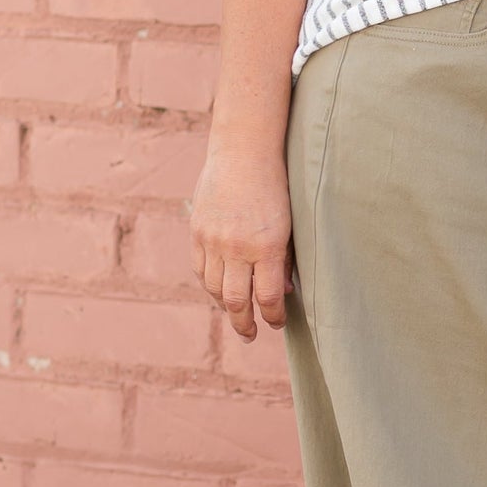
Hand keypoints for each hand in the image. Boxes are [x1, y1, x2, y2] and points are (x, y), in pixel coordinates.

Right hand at [190, 148, 292, 341]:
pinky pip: (201, 270)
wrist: (243, 152)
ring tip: (235, 314)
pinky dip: (210, 285)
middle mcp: (236, 247)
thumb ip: (284, 260)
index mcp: (266, 246)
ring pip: (215, 288)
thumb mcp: (289, 224)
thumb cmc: (275, 187)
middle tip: (250, 334)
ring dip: (225, 306)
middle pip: (236, 301)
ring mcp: (212, 240)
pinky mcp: (197, 233)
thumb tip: (282, 293)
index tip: (277, 324)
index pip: (268, 297)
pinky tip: (219, 290)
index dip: (273, 317)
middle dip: (244, 323)